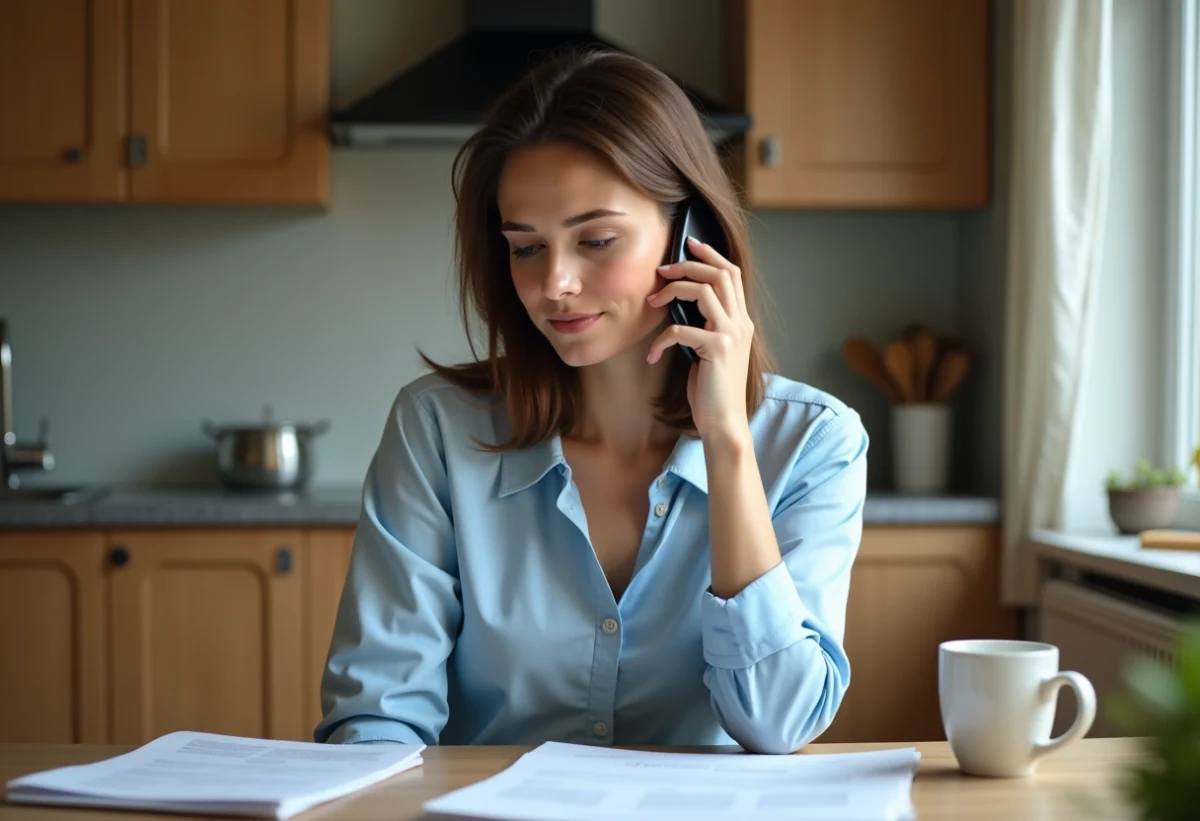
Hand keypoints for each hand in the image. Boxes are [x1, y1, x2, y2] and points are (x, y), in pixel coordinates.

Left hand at [647, 236, 753, 440]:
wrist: (724, 423)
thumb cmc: (712, 390)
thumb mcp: (709, 351)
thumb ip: (704, 327)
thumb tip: (678, 305)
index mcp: (741, 322)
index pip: (731, 274)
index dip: (710, 255)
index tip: (689, 245)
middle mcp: (741, 323)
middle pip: (720, 273)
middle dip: (688, 265)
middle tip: (662, 270)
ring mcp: (731, 335)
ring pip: (703, 291)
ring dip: (672, 291)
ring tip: (651, 303)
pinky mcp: (717, 349)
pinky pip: (680, 329)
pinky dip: (661, 339)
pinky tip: (652, 355)